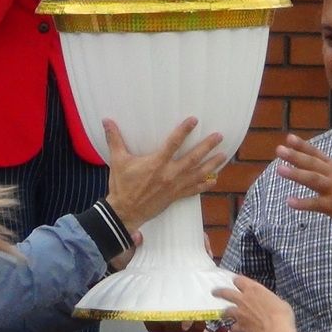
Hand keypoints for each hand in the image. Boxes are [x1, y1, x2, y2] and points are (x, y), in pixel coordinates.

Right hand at [103, 117, 225, 231]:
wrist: (125, 211)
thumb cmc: (122, 185)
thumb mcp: (117, 160)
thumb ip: (114, 139)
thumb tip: (106, 120)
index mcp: (156, 163)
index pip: (173, 143)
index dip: (184, 131)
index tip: (194, 120)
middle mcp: (169, 174)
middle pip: (193, 158)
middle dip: (207, 146)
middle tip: (219, 136)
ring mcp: (175, 186)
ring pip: (198, 173)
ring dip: (212, 164)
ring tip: (224, 155)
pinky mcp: (176, 196)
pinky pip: (194, 190)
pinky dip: (205, 185)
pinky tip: (215, 179)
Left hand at [216, 275, 294, 331]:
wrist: (276, 331)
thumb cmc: (282, 314)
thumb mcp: (278, 301)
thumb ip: (268, 300)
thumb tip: (268, 303)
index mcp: (254, 289)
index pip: (239, 280)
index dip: (237, 281)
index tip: (236, 281)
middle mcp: (243, 299)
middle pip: (226, 293)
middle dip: (219, 292)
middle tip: (214, 292)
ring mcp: (239, 313)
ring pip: (226, 311)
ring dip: (224, 312)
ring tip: (222, 313)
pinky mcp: (239, 326)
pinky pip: (233, 328)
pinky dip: (234, 330)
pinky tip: (236, 331)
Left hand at [276, 134, 331, 227]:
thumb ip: (322, 166)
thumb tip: (301, 156)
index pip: (316, 154)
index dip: (303, 145)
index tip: (289, 137)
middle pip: (313, 164)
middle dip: (295, 156)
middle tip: (279, 150)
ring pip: (313, 180)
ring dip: (296, 174)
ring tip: (280, 169)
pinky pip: (315, 204)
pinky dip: (302, 203)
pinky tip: (289, 201)